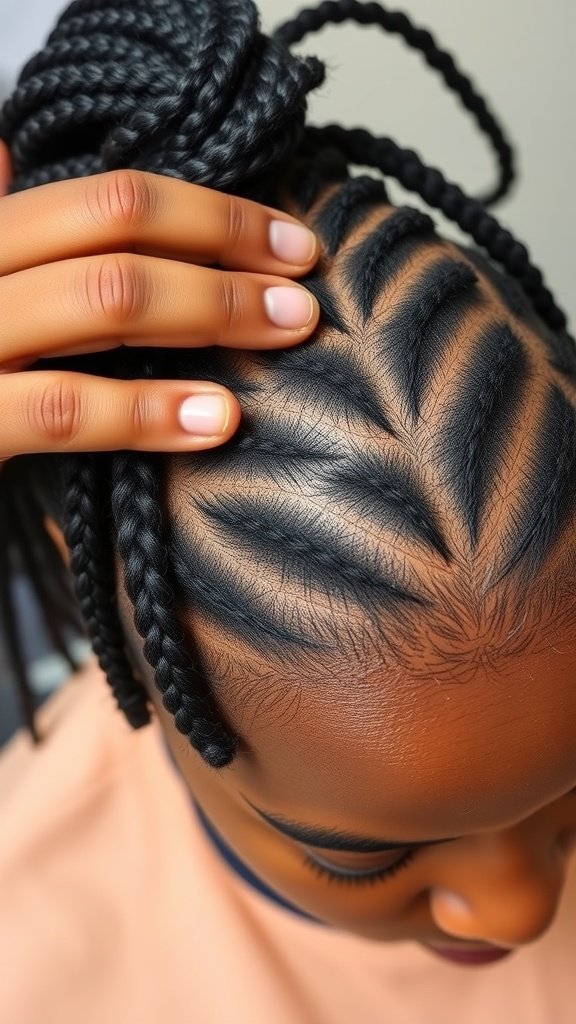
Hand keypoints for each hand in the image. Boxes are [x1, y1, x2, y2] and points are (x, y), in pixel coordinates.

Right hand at [0, 141, 319, 465]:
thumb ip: (7, 245)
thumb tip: (13, 160)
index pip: (107, 197)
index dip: (208, 212)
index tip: (287, 241)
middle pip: (114, 227)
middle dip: (226, 249)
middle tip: (303, 288)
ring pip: (102, 299)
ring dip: (212, 311)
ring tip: (285, 332)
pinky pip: (64, 408)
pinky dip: (149, 411)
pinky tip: (216, 419)